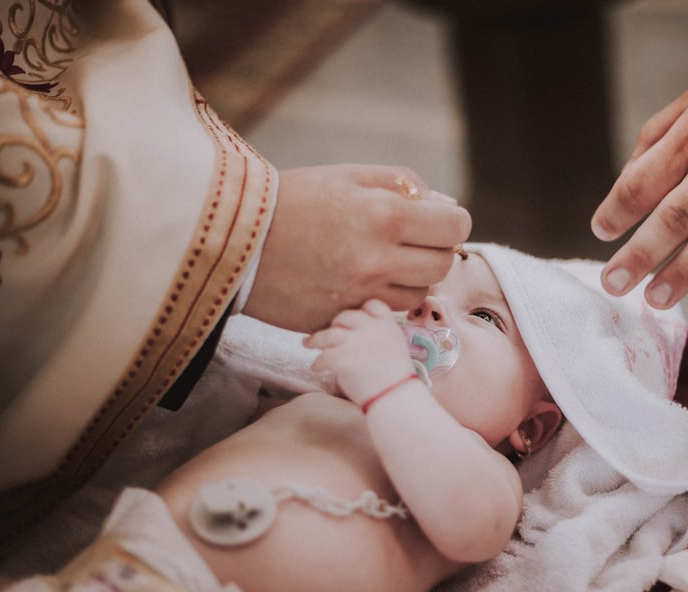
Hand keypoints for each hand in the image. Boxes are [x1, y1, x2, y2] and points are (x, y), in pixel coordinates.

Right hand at [244, 164, 471, 331]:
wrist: (232, 240)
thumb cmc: (293, 199)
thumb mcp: (348, 175)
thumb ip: (404, 185)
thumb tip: (446, 208)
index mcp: (385, 214)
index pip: (454, 228)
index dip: (451, 222)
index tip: (438, 220)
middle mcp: (379, 260)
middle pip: (442, 265)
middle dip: (436, 249)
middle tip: (413, 240)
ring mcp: (362, 295)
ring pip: (420, 294)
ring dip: (413, 277)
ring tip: (385, 260)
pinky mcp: (344, 319)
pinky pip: (387, 313)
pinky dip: (386, 298)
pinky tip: (364, 280)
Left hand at [304, 299, 415, 406]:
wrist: (394, 397)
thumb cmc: (395, 378)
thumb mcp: (395, 346)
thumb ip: (378, 335)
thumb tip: (356, 332)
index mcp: (387, 324)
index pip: (372, 305)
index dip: (362, 311)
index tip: (354, 321)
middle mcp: (371, 328)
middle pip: (346, 316)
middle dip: (337, 324)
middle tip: (330, 334)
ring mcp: (355, 342)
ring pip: (329, 334)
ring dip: (316, 339)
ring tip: (308, 343)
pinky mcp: (342, 358)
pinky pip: (324, 355)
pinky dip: (318, 362)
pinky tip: (317, 368)